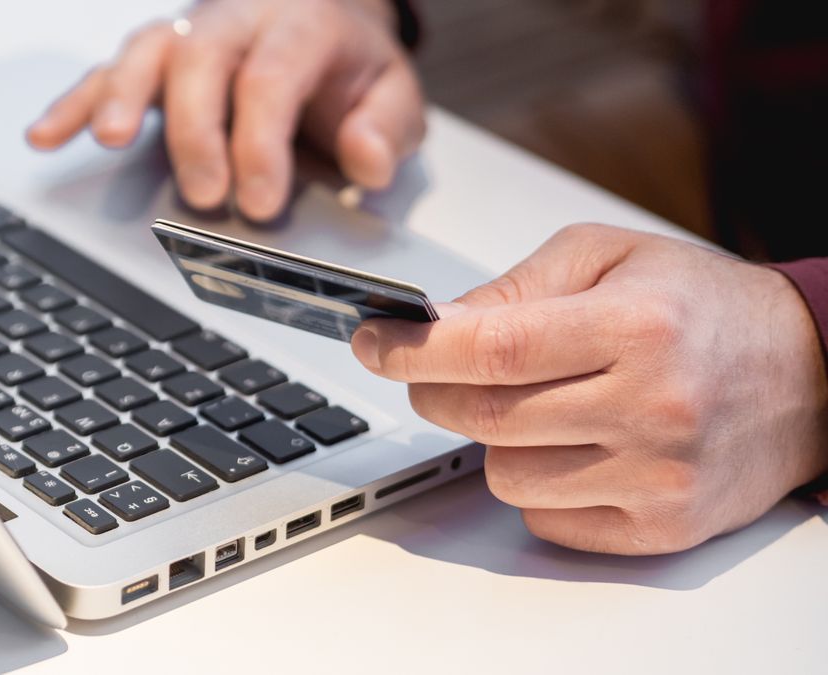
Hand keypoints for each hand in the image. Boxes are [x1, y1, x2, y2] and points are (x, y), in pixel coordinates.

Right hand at [26, 0, 424, 221]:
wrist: (323, 19)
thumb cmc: (348, 71)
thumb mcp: (392, 96)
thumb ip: (387, 129)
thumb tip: (367, 161)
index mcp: (302, 27)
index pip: (273, 78)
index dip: (263, 143)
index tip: (262, 202)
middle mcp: (238, 21)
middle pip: (203, 62)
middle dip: (198, 132)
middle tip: (205, 196)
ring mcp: (190, 34)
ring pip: (147, 53)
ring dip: (120, 97)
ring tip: (106, 141)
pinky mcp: (156, 55)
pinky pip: (107, 70)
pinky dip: (74, 103)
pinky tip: (45, 136)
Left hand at [352, 224, 827, 553]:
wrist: (806, 372)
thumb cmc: (701, 306)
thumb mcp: (607, 256)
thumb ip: (515, 287)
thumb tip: (432, 324)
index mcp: (637, 326)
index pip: (492, 347)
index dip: (414, 349)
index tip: (372, 342)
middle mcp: (651, 406)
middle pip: (483, 418)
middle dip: (431, 391)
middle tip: (429, 368)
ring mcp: (657, 476)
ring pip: (503, 476)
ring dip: (493, 439)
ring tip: (536, 403)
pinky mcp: (661, 526)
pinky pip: (544, 519)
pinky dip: (536, 484)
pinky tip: (572, 445)